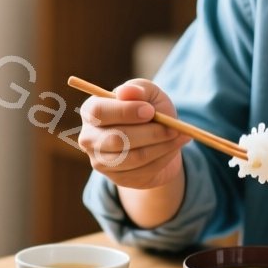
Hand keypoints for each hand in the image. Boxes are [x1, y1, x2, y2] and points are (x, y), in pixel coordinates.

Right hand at [76, 80, 190, 189]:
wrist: (157, 140)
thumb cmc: (148, 110)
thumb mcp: (148, 94)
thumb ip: (139, 89)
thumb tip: (125, 91)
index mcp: (91, 111)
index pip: (99, 112)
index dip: (125, 111)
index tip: (150, 110)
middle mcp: (89, 138)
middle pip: (115, 139)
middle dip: (150, 133)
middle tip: (174, 127)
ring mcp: (100, 161)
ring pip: (132, 158)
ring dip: (161, 147)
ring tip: (179, 135)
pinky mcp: (117, 179)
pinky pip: (143, 171)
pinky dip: (163, 158)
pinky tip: (173, 147)